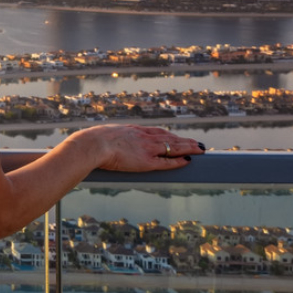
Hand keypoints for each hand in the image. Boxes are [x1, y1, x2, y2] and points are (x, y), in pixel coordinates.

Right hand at [65, 124, 202, 173]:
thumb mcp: (104, 135)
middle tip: (197, 143)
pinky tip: (188, 161)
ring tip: (200, 149)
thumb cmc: (93, 141)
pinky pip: (167, 161)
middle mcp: (144, 137)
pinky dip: (178, 161)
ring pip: (173, 147)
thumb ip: (111, 138)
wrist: (93, 144)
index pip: (157, 132)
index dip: (169, 135)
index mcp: (134, 130)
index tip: (177, 137)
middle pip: (169, 137)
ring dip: (188, 148)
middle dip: (185, 140)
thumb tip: (102, 142)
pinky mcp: (147, 161)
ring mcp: (147, 149)